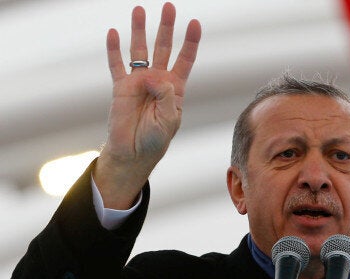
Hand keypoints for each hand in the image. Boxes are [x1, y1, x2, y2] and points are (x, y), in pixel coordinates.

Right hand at [94, 3, 200, 208]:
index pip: (185, 59)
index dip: (190, 42)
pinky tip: (113, 33)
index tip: (195, 23)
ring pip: (140, 50)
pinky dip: (114, 50)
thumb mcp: (169, 120)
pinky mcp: (120, 88)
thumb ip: (166, 98)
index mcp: (175, 88)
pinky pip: (117, 65)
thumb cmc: (155, 139)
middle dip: (166, 27)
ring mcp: (138, 82)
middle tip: (169, 6)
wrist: (133, 152)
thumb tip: (155, 77)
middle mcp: (158, 80)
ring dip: (139, 30)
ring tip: (139, 10)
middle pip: (164, 47)